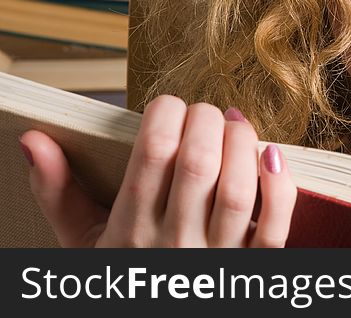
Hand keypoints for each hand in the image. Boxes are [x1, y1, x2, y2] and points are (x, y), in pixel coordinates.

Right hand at [19, 95, 297, 246]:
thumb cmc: (126, 278)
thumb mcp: (84, 244)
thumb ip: (59, 192)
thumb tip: (34, 140)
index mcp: (131, 230)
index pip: (152, 151)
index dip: (167, 112)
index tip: (170, 106)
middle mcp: (174, 243)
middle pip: (199, 162)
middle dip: (207, 120)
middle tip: (207, 113)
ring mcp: (218, 258)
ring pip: (239, 188)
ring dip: (243, 144)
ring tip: (236, 126)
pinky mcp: (255, 269)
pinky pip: (275, 225)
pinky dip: (280, 185)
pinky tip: (273, 156)